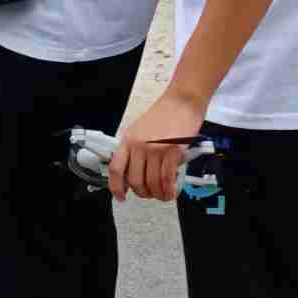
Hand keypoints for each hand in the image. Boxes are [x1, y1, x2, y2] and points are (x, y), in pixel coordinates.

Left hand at [108, 89, 208, 203]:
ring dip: (158, 194)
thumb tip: (135, 173)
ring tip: (163, 195)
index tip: (120, 196)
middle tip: (149, 194)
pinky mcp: (172, 151)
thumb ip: (135, 150)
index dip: (116, 187)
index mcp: (128, 140)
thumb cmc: (165, 114)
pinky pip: (167, 179)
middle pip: (135, 180)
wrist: (182, 101)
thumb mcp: (140, 130)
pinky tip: (171, 192)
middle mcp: (139, 145)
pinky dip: (169, 190)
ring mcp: (155, 149)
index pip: (116, 168)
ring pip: (152, 183)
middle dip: (143, 193)